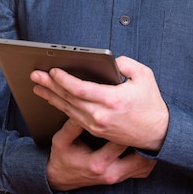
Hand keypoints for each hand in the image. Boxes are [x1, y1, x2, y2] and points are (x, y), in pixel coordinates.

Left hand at [30, 55, 168, 150]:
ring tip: (37, 87)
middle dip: (49, 86)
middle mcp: (101, 114)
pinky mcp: (96, 130)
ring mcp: (97, 124)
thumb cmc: (151, 103)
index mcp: (112, 99)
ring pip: (68, 109)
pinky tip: (53, 100)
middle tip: (35, 76)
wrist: (158, 133)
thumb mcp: (144, 75)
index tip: (52, 70)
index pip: (79, 89)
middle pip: (68, 98)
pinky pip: (74, 117)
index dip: (63, 79)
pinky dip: (61, 107)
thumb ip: (125, 63)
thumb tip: (109, 61)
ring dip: (51, 97)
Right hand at [46, 119, 156, 190]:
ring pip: (145, 165)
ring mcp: (118, 178)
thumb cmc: (62, 158)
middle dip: (144, 138)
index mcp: (98, 163)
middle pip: (140, 155)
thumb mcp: (61, 141)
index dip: (129, 126)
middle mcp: (111, 173)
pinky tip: (147, 145)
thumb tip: (83, 106)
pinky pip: (143, 171)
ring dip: (149, 149)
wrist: (60, 179)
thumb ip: (72, 125)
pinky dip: (148, 159)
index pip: (121, 142)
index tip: (133, 111)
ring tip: (150, 131)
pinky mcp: (122, 179)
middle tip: (148, 120)